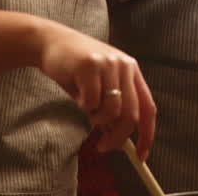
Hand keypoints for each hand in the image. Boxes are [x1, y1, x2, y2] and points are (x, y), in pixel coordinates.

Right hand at [35, 22, 156, 159]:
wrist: (50, 41)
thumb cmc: (75, 68)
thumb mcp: (100, 86)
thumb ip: (112, 108)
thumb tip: (120, 139)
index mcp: (132, 70)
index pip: (148, 107)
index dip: (147, 134)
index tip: (141, 155)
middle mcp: (124, 65)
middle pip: (131, 114)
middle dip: (118, 137)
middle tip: (104, 146)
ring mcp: (108, 64)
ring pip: (112, 110)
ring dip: (97, 119)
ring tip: (87, 109)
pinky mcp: (90, 65)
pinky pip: (91, 102)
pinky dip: (84, 106)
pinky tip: (77, 95)